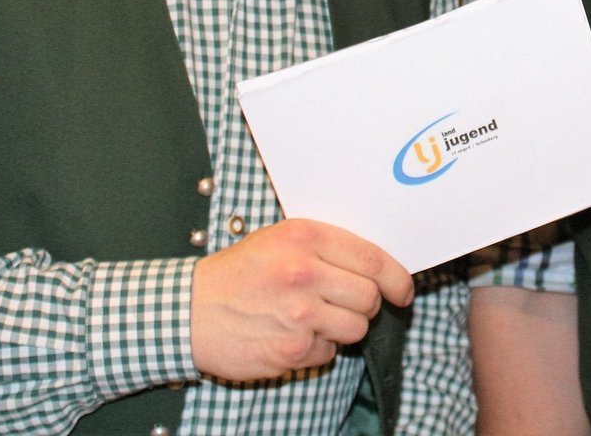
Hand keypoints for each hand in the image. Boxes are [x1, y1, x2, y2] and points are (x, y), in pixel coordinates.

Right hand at [190, 218, 413, 380]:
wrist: (187, 311)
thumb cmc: (237, 274)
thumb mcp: (278, 240)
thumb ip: (325, 246)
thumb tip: (377, 265)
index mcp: (305, 238)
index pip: (373, 259)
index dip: (397, 278)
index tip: (403, 290)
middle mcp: (304, 272)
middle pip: (369, 296)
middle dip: (365, 304)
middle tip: (344, 304)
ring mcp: (298, 314)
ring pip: (356, 328)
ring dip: (343, 328)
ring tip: (313, 318)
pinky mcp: (290, 349)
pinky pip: (329, 353)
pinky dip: (317, 348)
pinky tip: (291, 334)